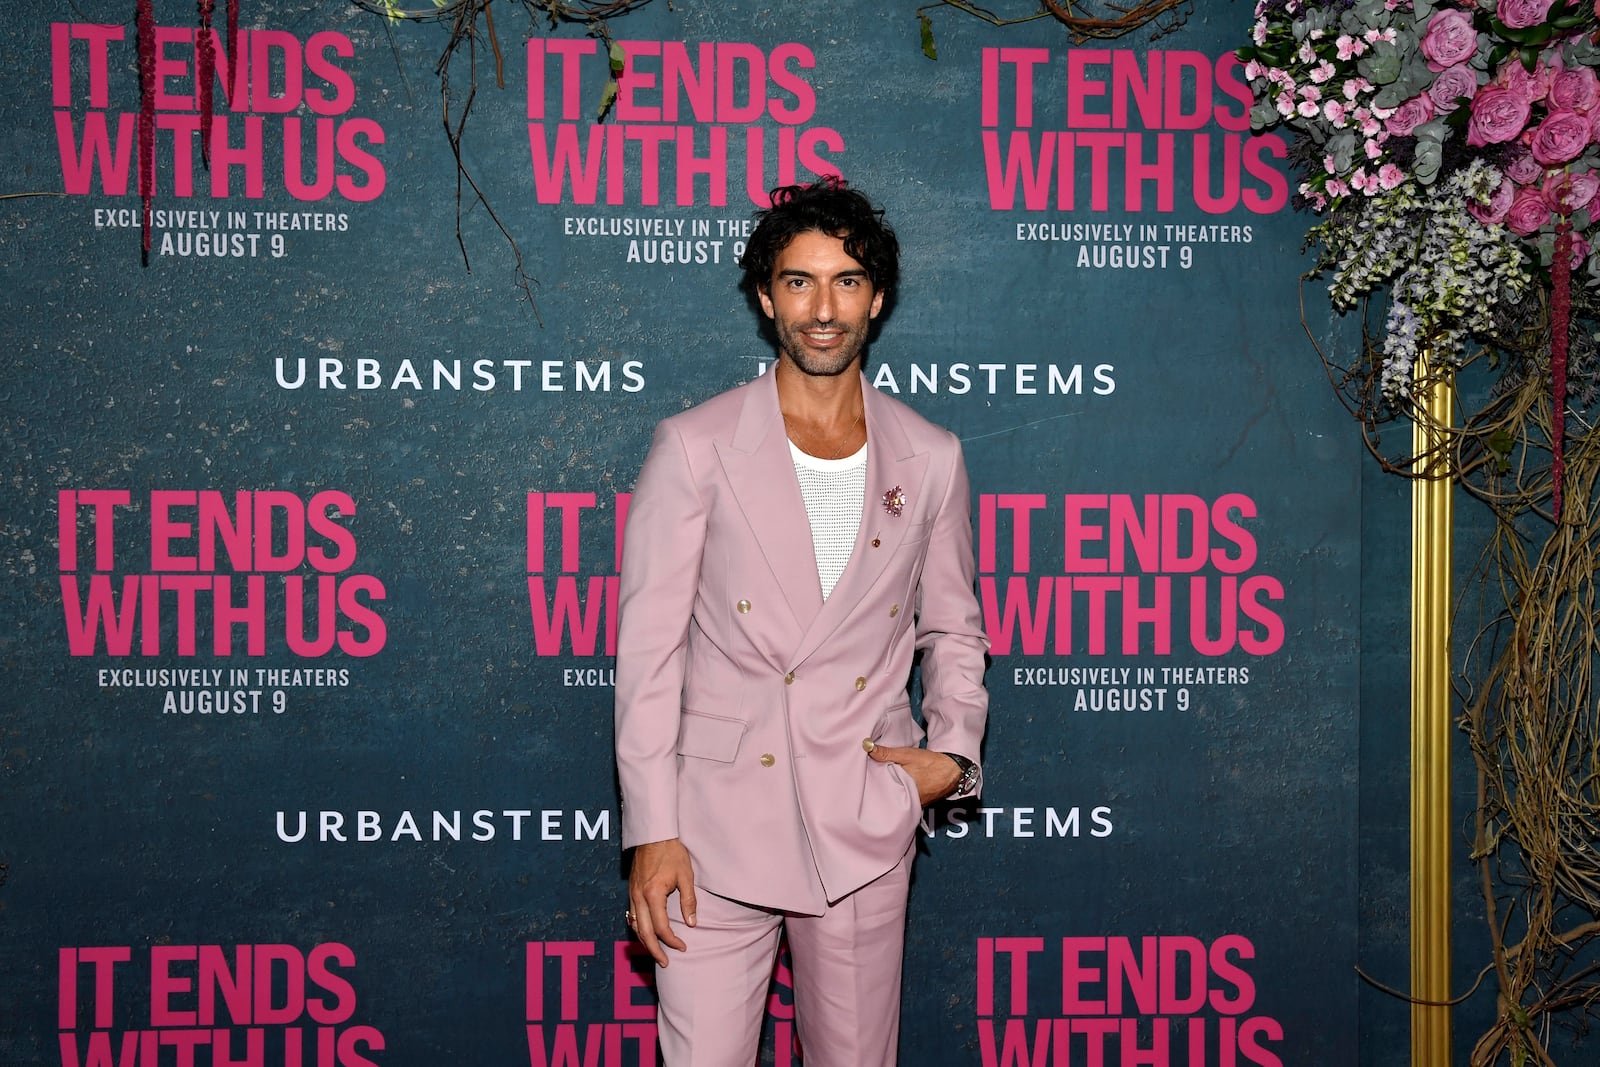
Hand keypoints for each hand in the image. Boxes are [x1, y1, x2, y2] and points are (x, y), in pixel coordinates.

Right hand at [627, 838, 696, 967]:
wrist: (654, 835)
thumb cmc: (672, 853)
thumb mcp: (686, 876)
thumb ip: (688, 901)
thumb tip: (692, 923)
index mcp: (653, 894)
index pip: (661, 927)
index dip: (672, 941)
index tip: (682, 947)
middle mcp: (639, 897)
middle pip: (644, 933)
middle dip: (655, 950)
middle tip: (665, 963)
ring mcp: (632, 894)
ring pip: (635, 926)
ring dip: (645, 942)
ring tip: (656, 952)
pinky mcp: (631, 890)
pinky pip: (632, 916)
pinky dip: (638, 928)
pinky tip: (645, 933)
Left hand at [868, 744, 961, 806]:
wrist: (952, 771)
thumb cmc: (931, 763)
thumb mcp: (907, 755)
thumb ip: (887, 753)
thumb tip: (868, 748)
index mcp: (901, 788)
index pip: (879, 788)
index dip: (871, 781)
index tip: (863, 775)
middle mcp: (907, 800)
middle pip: (886, 794)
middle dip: (878, 787)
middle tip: (868, 779)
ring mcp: (913, 803)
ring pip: (895, 797)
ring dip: (889, 790)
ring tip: (879, 782)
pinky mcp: (918, 803)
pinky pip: (904, 799)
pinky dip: (899, 792)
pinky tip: (895, 785)